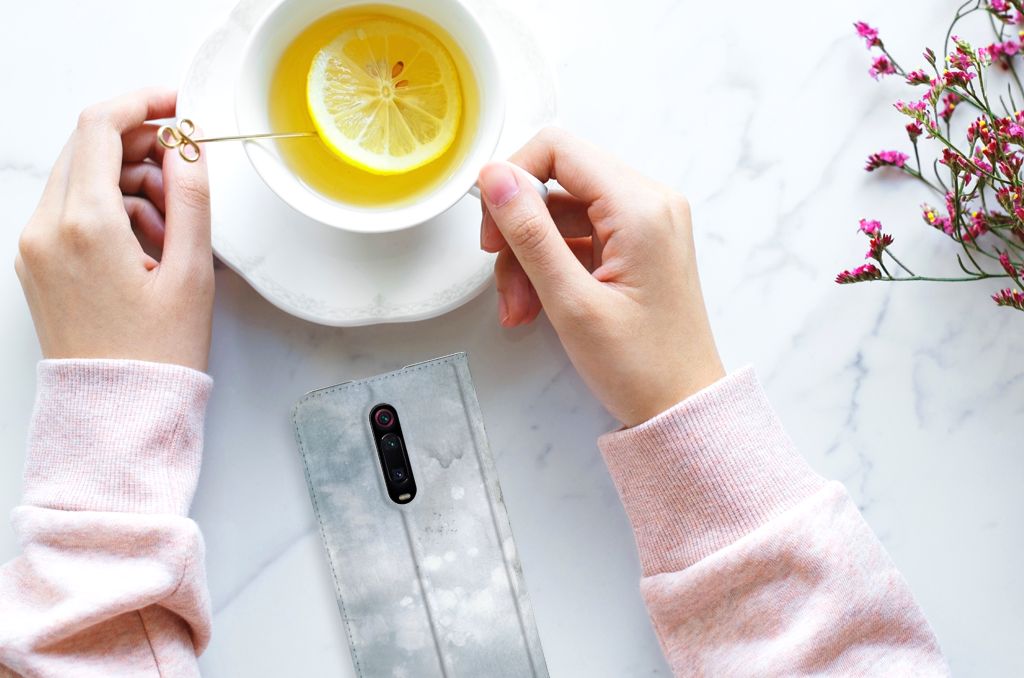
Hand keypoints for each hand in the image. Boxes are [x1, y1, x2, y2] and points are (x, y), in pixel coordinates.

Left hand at [15, 88, 213, 371]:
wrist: (117, 412)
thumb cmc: (157, 354)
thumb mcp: (191, 273)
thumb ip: (192, 198)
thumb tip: (188, 147)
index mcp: (85, 225)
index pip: (100, 127)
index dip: (143, 103)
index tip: (177, 105)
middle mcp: (46, 229)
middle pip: (88, 148)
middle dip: (141, 147)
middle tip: (185, 174)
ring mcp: (35, 246)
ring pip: (81, 178)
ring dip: (129, 182)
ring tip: (173, 228)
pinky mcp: (37, 263)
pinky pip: (72, 210)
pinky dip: (110, 210)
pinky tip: (147, 245)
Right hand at [478, 128, 723, 426]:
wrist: (683, 408)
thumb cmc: (641, 366)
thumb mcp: (571, 301)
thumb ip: (530, 233)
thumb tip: (495, 177)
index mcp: (641, 207)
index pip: (558, 149)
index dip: (513, 179)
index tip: (492, 227)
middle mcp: (649, 203)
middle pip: (557, 182)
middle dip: (519, 230)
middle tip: (502, 279)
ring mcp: (645, 224)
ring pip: (562, 214)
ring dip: (530, 257)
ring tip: (520, 309)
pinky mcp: (638, 245)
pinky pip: (579, 237)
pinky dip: (551, 266)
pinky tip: (537, 306)